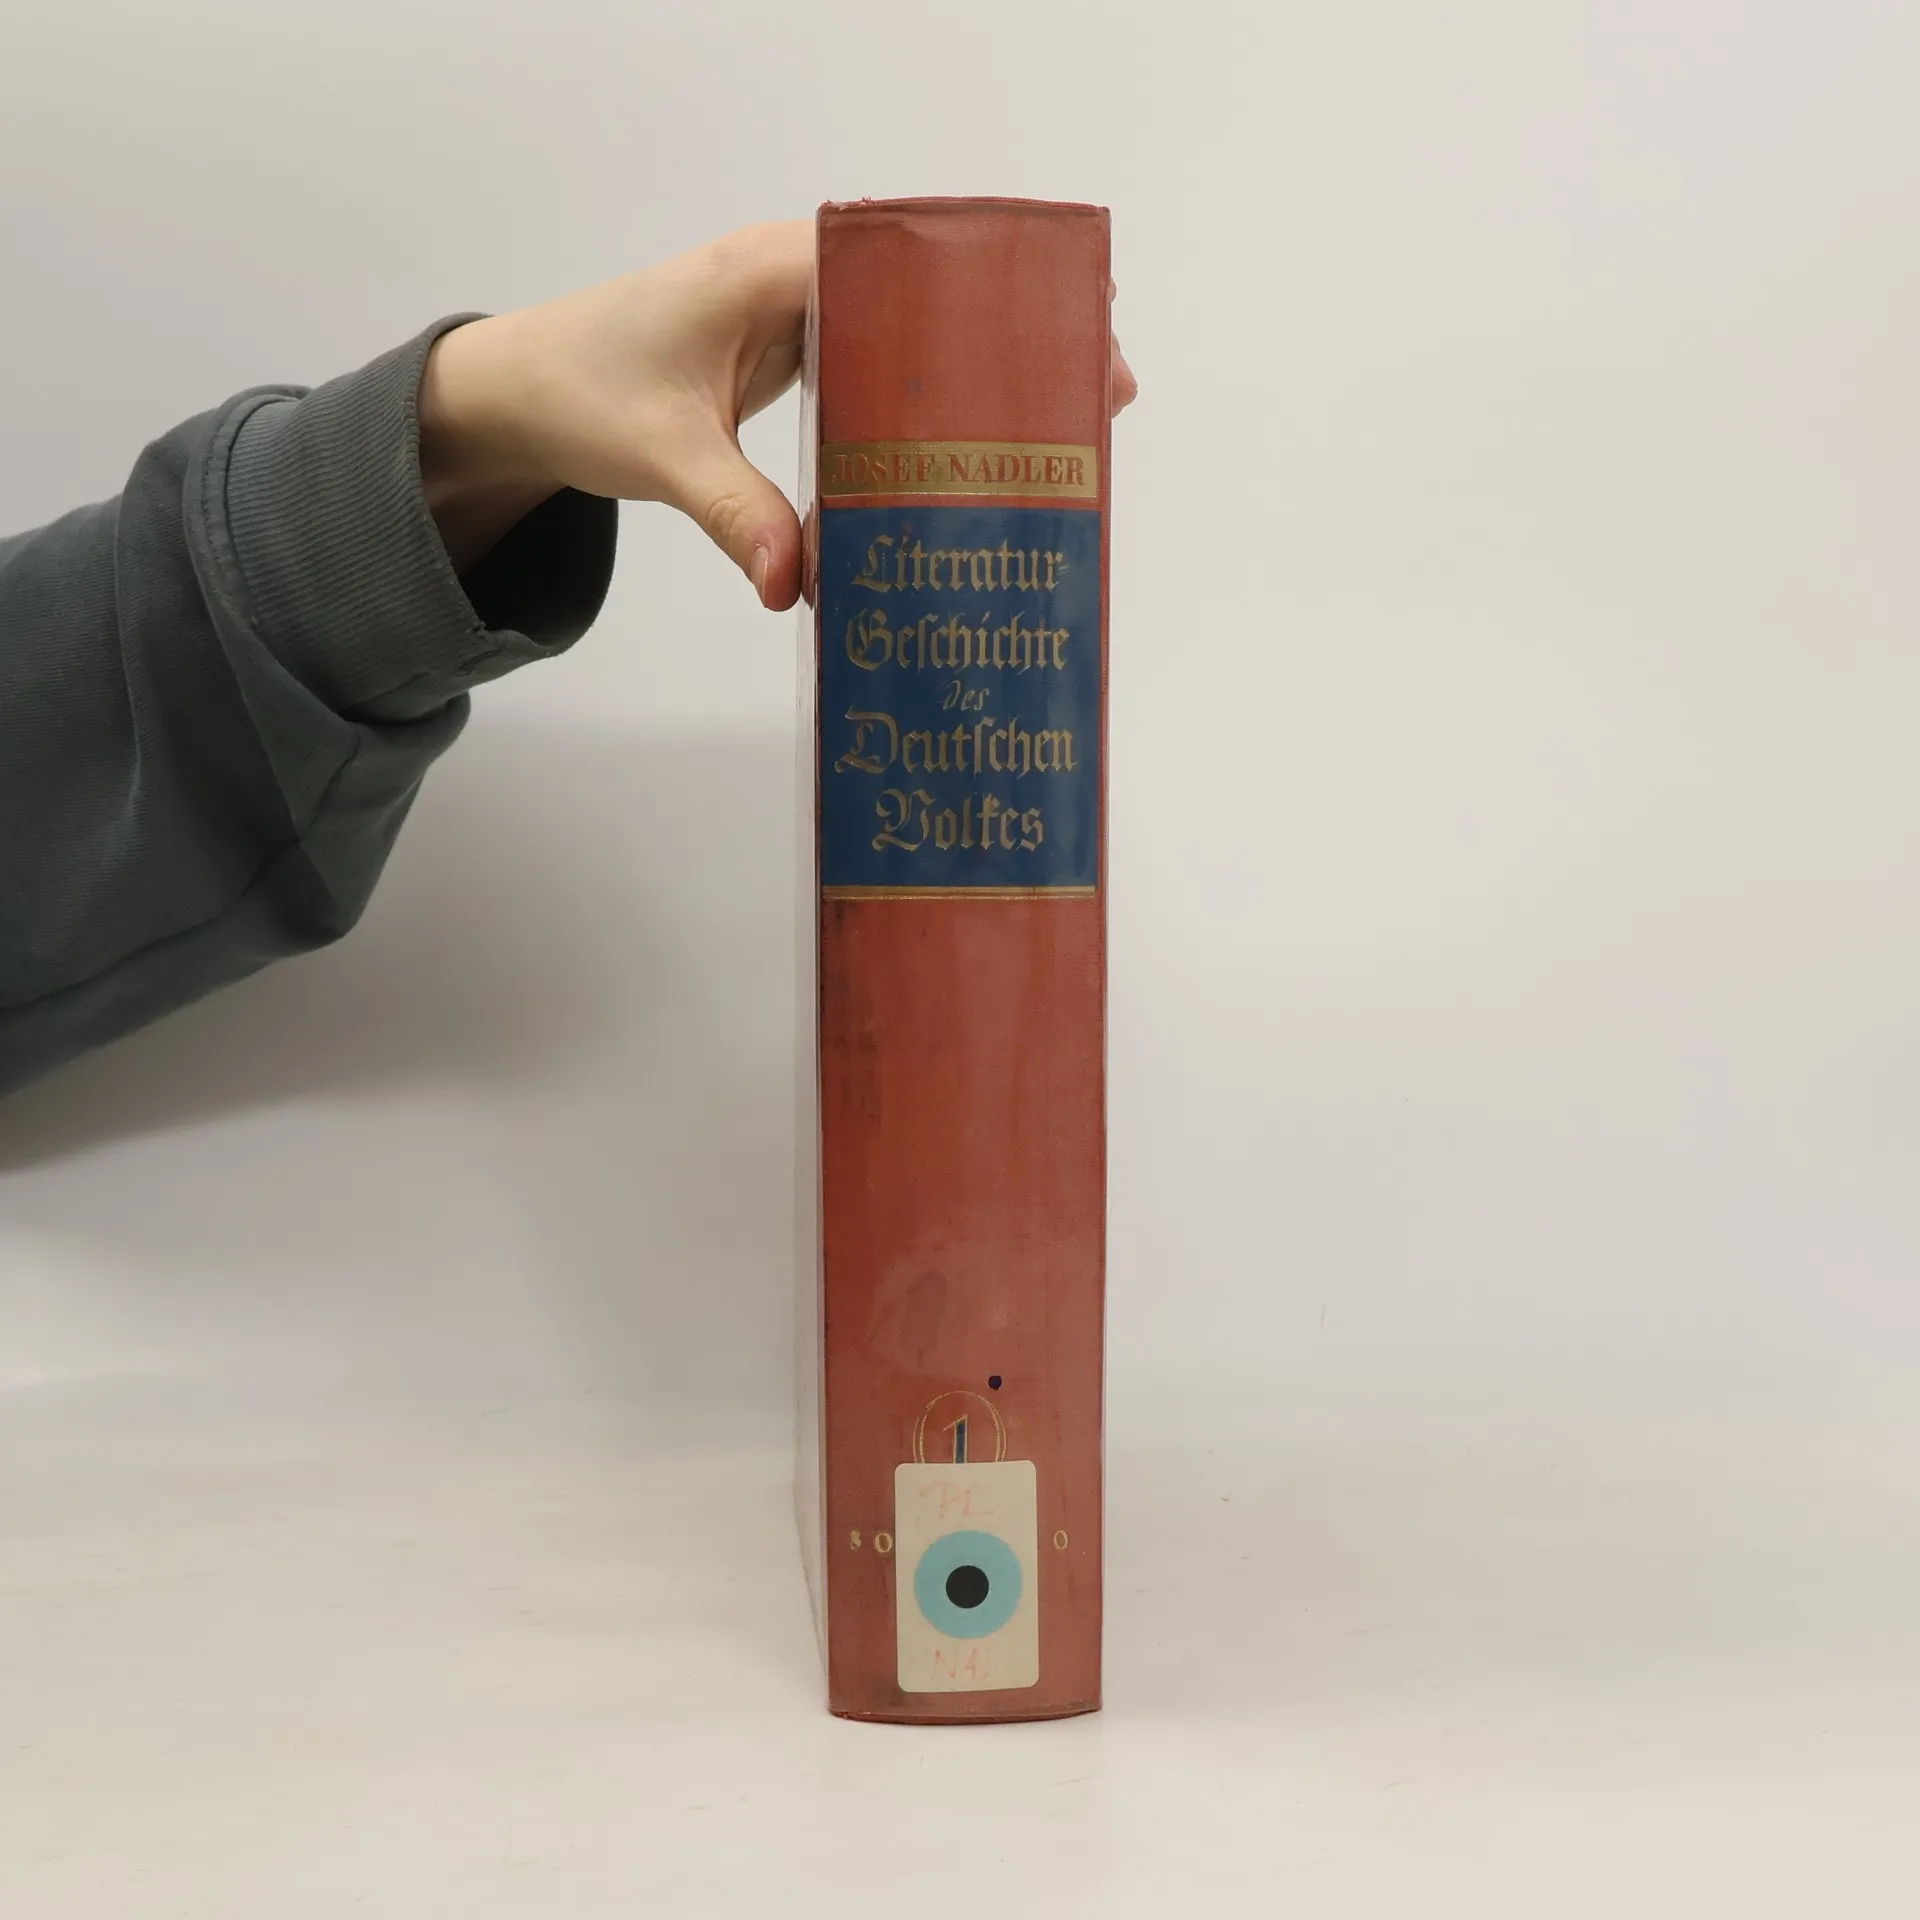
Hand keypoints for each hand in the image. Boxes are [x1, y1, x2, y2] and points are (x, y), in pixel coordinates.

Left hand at [417, 221, 1139, 609]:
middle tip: (1094, 394)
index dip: (996, 291)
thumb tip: (797, 586)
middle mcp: (794, 276)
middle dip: (1014, 336)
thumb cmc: (579, 391)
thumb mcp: (659, 456)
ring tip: (1057, 424)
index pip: (909, 256)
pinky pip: (880, 362)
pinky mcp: (792, 354)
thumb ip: (734, 513)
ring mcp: (797, 314)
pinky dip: (928, 398)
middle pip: (932, 287)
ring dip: (979, 369)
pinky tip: (969, 449)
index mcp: (771, 268)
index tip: (1067, 332)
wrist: (520, 389)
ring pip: (913, 326)